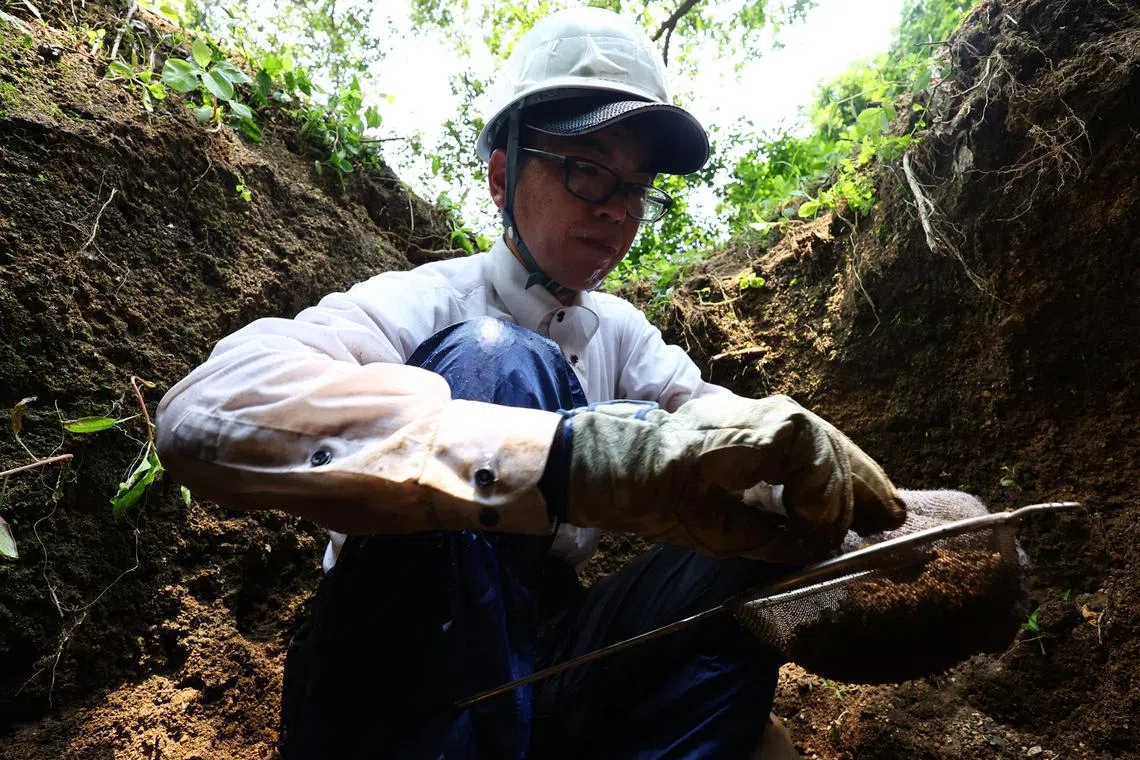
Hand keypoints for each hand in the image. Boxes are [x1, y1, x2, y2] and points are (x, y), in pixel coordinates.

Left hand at [561, 395, 904, 559]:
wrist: (622, 466)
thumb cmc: (658, 498)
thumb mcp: (712, 531)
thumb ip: (770, 537)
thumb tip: (818, 548)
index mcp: (736, 435)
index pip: (804, 444)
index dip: (823, 490)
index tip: (821, 533)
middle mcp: (753, 413)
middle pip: (823, 440)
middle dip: (857, 487)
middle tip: (888, 525)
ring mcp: (757, 413)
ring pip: (822, 437)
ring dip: (854, 475)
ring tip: (887, 510)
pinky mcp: (759, 423)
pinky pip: (808, 440)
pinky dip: (834, 466)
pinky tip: (853, 493)